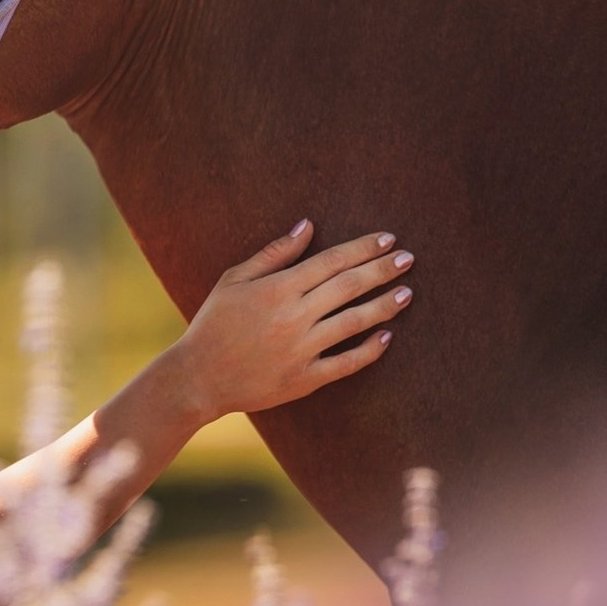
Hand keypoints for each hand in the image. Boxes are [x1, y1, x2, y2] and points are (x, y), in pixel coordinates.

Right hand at [161, 220, 411, 424]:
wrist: (198, 378)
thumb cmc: (213, 324)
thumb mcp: (234, 280)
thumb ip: (273, 254)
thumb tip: (307, 226)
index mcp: (277, 288)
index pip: (332, 261)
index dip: (363, 248)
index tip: (388, 239)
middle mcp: (293, 317)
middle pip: (349, 287)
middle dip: (382, 270)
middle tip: (408, 259)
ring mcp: (301, 349)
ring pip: (354, 323)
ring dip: (384, 306)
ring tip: (406, 293)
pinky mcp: (304, 379)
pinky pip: (345, 363)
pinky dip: (369, 350)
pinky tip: (387, 337)